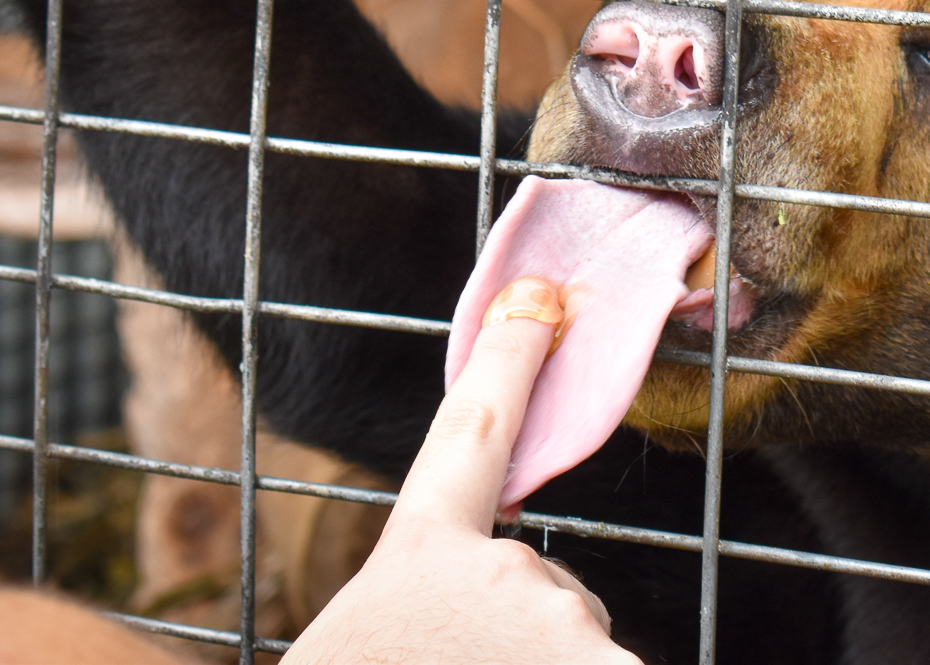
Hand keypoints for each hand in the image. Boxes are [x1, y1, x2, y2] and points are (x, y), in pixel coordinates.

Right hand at [285, 277, 637, 663]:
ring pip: (574, 640)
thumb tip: (448, 593)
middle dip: (519, 632)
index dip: (509, 362)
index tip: (539, 298)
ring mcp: (562, 624)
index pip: (472, 432)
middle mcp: (501, 572)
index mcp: (418, 551)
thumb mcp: (354, 638)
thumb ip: (416, 592)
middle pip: (542, 584)